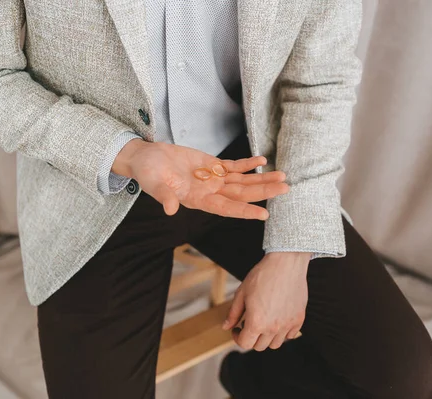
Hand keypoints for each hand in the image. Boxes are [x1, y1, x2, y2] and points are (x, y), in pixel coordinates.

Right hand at [112, 139, 288, 219]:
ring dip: (262, 179)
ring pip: (243, 181)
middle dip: (264, 192)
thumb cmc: (148, 173)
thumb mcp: (153, 184)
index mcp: (197, 200)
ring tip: (283, 177)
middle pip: (242, 194)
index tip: (264, 214)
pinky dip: (248, 164)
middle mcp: (209, 192)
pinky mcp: (211, 165)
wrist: (146, 158)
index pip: (226, 208)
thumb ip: (164, 196)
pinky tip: (262, 160)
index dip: (245, 211)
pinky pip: (234, 166)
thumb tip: (169, 210)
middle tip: (286, 189)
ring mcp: (212, 179)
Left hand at [222, 252, 310, 350]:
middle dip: (251, 337)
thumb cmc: (262, 276)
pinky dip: (283, 332)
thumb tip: (226, 327)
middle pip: (259, 346)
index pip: (245, 344)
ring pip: (275, 344)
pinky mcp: (299, 319)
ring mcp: (287, 325)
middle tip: (249, 323)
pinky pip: (290, 335)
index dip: (237, 337)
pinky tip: (277, 319)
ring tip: (264, 321)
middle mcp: (273, 328)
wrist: (285, 264)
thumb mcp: (242, 293)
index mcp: (256, 322)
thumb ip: (233, 313)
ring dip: (267, 337)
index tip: (237, 329)